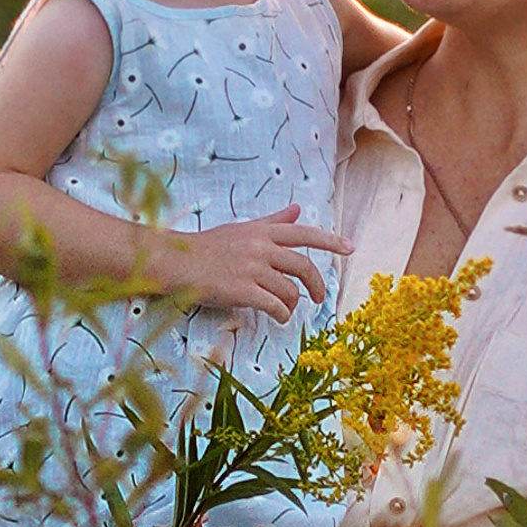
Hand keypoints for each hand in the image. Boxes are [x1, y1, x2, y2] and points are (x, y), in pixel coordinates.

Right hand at [157, 206, 350, 317]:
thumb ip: (272, 222)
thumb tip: (297, 209)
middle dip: (318, 285)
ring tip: (285, 310)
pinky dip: (282, 314)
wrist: (176, 262)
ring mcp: (252, 269)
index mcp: (262, 232)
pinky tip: (278, 317)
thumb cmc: (208, 247)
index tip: (350, 248)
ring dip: (293, 304)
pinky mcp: (242, 291)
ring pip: (290, 290)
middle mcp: (261, 247)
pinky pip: (274, 306)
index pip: (304, 233)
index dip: (330, 241)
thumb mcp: (242, 229)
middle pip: (304, 266)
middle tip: (319, 299)